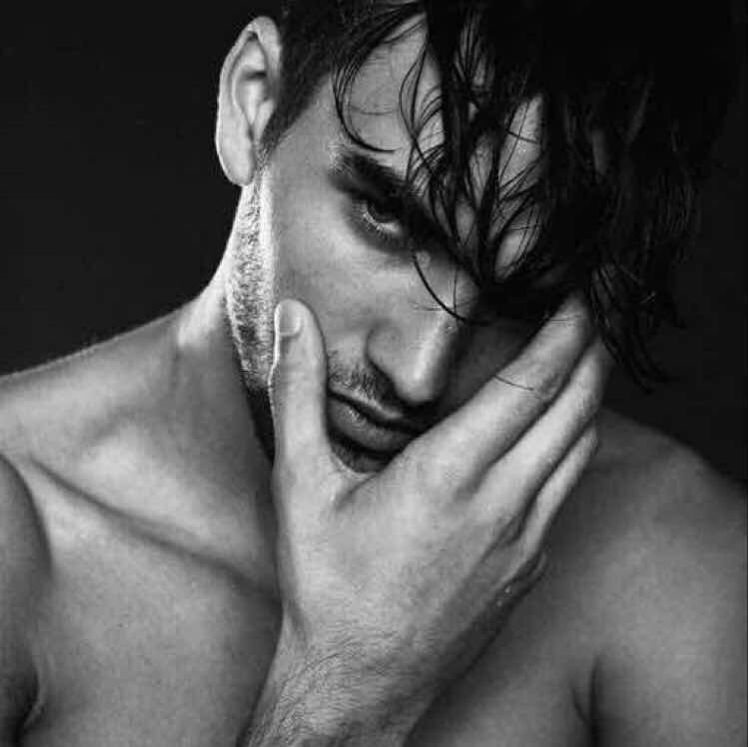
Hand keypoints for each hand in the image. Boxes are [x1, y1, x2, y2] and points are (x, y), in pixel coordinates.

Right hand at [248, 296, 609, 744]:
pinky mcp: (528, 571)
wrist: (358, 685)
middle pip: (573, 412)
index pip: (529, 387)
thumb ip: (299, 392)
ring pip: (579, 454)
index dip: (563, 335)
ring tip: (579, 368)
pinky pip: (564, 496)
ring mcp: (523, 543)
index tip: (576, 299)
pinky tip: (548, 444)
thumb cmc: (328, 588)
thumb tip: (292, 321)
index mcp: (448, 475)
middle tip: (588, 319)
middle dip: (589, 356)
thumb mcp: (301, 484)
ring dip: (586, 403)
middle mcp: (501, 505)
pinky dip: (569, 453)